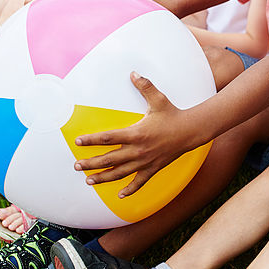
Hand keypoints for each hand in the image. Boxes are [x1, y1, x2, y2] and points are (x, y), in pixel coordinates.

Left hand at [74, 72, 201, 197]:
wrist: (191, 131)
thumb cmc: (173, 114)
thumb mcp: (159, 99)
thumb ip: (145, 86)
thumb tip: (133, 73)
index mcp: (136, 133)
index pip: (108, 138)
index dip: (91, 140)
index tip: (78, 142)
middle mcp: (138, 150)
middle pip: (109, 159)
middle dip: (91, 163)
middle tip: (77, 165)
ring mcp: (145, 162)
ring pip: (120, 173)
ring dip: (103, 178)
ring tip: (89, 181)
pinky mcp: (153, 168)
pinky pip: (139, 182)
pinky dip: (130, 190)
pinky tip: (120, 195)